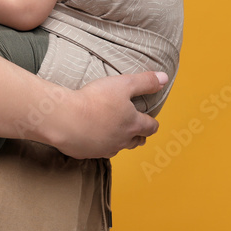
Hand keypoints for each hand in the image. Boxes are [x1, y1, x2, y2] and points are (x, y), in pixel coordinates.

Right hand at [48, 71, 168, 158]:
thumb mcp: (124, 84)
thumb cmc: (95, 100)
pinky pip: (98, 151)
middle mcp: (121, 140)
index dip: (152, 123)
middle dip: (139, 135)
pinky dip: (99, 145)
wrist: (66, 119)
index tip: (151, 121)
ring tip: (116, 134)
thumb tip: (164, 78)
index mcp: (133, 124)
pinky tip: (93, 137)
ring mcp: (104, 149)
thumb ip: (145, 82)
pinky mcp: (87, 153)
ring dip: (120, 141)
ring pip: (118, 148)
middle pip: (136, 141)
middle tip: (137, 130)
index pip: (151, 127)